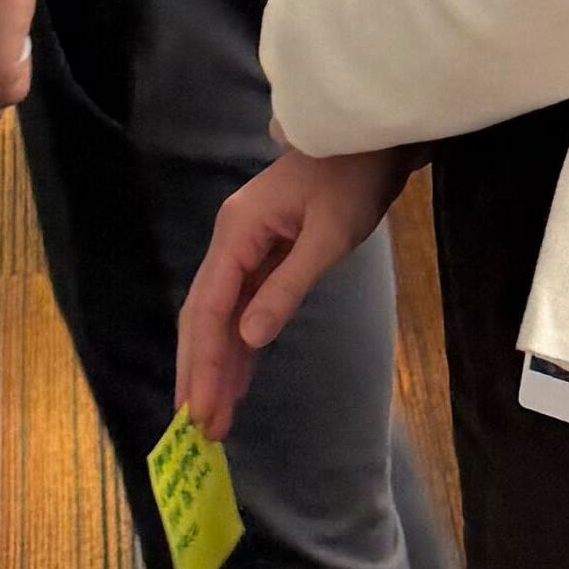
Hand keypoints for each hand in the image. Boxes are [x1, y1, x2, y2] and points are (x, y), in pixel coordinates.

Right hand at [175, 147, 406, 441]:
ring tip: (214, 417)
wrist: (369, 140)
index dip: (203, 360)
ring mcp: (245, 247)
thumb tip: (250, 339)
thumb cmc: (353, 180)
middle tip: (198, 427)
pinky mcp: (263, 254)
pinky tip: (237, 379)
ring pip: (219, 315)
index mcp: (238, 231)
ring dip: (216, 364)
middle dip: (200, 370)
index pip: (210, 308)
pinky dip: (238, 345)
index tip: (199, 408)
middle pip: (203, 314)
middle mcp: (231, 240)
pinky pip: (241, 306)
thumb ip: (287, 287)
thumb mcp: (328, 236)